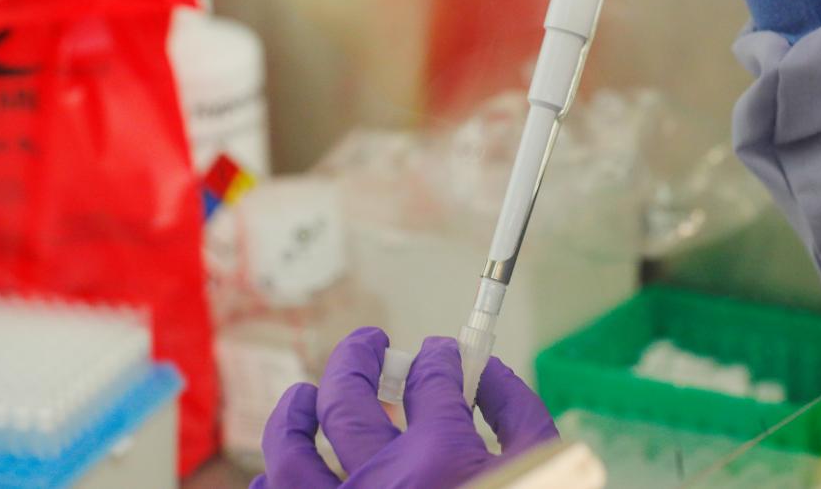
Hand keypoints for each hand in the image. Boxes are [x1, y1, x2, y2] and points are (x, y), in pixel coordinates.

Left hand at [251, 328, 558, 488]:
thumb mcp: (541, 467)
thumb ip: (516, 415)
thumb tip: (489, 373)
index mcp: (442, 458)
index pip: (432, 378)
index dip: (439, 357)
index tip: (442, 354)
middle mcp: (382, 482)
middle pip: (348, 395)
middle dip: (358, 357)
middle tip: (370, 344)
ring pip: (292, 448)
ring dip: (298, 410)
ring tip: (308, 394)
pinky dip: (279, 480)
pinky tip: (290, 466)